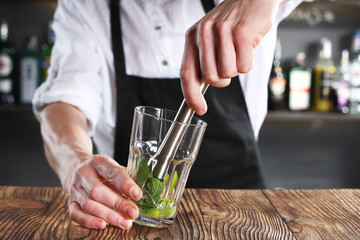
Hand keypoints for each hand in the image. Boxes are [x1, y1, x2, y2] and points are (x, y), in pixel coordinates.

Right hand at [64, 154, 141, 228]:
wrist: (73, 165)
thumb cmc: (99, 169)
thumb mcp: (111, 166)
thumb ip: (126, 177)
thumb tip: (148, 189)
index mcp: (98, 162)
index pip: (112, 172)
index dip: (125, 184)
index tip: (137, 194)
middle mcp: (84, 174)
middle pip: (98, 191)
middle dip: (117, 203)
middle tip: (133, 212)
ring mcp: (75, 188)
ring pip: (88, 204)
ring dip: (108, 216)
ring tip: (124, 222)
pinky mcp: (69, 201)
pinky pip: (75, 214)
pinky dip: (88, 221)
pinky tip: (102, 225)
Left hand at [180, 0, 282, 114]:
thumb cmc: (233, 22)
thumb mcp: (211, 37)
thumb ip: (203, 60)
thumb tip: (198, 91)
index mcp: (193, 37)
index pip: (186, 73)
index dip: (191, 95)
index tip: (199, 109)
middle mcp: (203, 33)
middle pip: (211, 78)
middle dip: (224, 78)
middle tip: (230, 63)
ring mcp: (222, 31)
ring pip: (228, 73)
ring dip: (238, 68)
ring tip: (239, 50)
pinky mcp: (241, 31)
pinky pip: (245, 66)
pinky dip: (250, 61)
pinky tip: (249, 44)